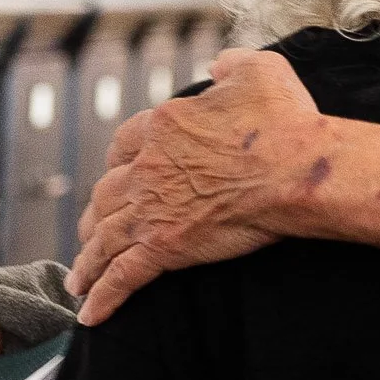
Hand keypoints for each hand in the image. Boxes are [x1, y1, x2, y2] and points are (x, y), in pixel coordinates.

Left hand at [69, 48, 323, 324]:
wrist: (299, 170)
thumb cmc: (287, 122)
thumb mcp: (260, 71)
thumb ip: (232, 64)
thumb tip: (217, 65)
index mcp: (164, 125)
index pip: (123, 144)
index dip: (118, 163)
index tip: (118, 175)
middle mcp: (148, 166)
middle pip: (105, 193)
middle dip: (94, 215)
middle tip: (91, 233)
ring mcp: (152, 208)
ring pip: (104, 237)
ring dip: (88, 260)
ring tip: (80, 279)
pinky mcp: (166, 246)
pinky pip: (123, 275)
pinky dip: (103, 296)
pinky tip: (90, 316)